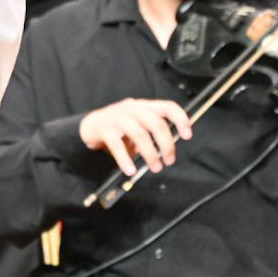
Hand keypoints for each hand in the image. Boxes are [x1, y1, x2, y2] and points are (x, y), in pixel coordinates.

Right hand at [78, 98, 192, 178]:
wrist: (90, 126)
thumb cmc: (119, 128)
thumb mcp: (138, 125)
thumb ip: (152, 133)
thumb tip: (168, 149)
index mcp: (144, 106)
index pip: (167, 106)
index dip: (180, 119)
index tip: (187, 135)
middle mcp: (132, 108)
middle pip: (156, 123)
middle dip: (166, 144)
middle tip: (169, 161)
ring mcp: (117, 117)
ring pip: (139, 134)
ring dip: (150, 154)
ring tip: (155, 167)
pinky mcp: (104, 128)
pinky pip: (117, 145)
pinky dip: (125, 160)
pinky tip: (130, 170)